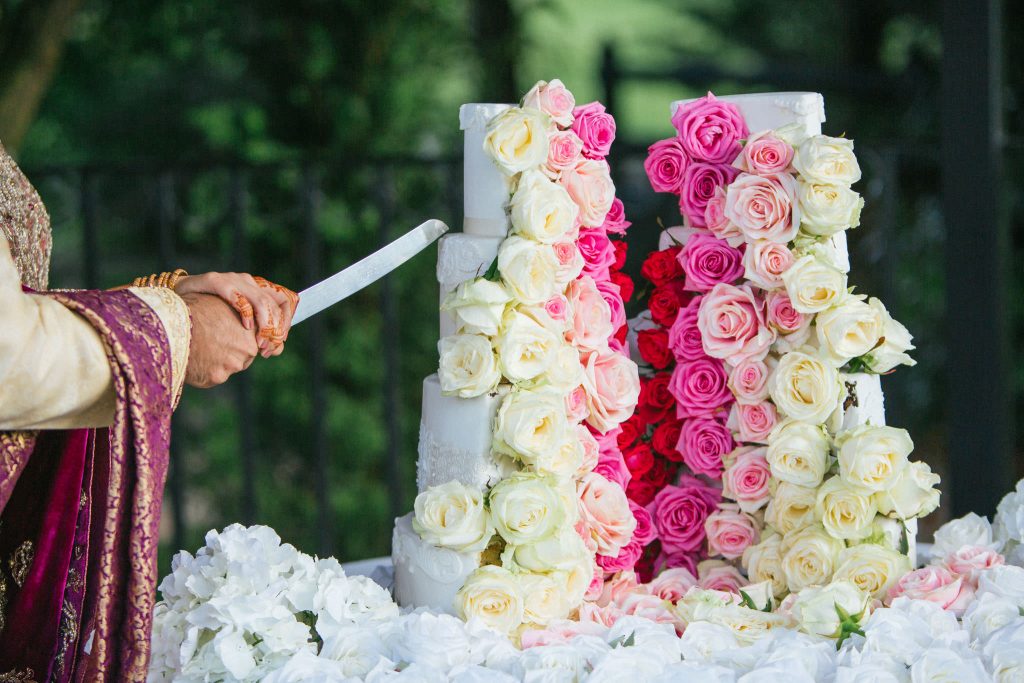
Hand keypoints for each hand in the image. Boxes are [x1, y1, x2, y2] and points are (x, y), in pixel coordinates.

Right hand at [175, 272, 298, 357]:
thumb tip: (277, 349)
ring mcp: (232, 280)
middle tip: (267, 349)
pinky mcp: (215, 281)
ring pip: (261, 300)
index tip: (278, 344)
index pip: (285, 302)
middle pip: (275, 302)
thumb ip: (254, 335)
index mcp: (255, 290)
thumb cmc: (202, 320)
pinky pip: (237, 295)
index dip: (286, 324)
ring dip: (264, 324)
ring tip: (259, 344)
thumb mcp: (232, 328)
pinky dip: (245, 312)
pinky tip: (245, 326)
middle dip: (275, 328)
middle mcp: (246, 281)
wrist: (171, 307)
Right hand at [181, 292, 258, 387]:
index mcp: (251, 331)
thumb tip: (244, 316)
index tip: (226, 335)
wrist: (173, 325)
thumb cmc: (195, 309)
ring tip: (201, 349)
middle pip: (243, 356)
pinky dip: (206, 371)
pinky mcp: (216, 378)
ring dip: (219, 362)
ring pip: (229, 367)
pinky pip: (214, 376)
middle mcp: (246, 350)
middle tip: (213, 343)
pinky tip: (194, 359)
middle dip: (231, 352)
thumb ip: (238, 315)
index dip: (239, 338)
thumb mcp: (223, 305)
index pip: (253, 341)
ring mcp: (231, 366)